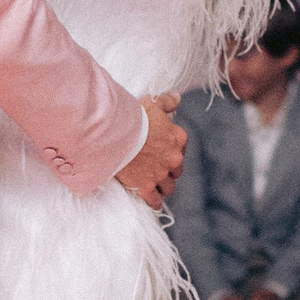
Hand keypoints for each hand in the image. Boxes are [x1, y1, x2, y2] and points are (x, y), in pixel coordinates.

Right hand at [115, 93, 186, 208]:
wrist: (117, 133)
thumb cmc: (134, 116)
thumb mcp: (152, 104)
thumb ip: (167, 102)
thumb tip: (176, 98)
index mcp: (178, 138)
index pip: (181, 149)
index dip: (171, 152)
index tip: (161, 152)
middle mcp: (174, 158)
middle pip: (176, 171)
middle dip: (168, 171)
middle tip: (155, 169)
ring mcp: (161, 175)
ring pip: (168, 188)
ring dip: (162, 187)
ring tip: (153, 187)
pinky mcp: (146, 187)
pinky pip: (154, 200)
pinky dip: (153, 201)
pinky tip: (150, 201)